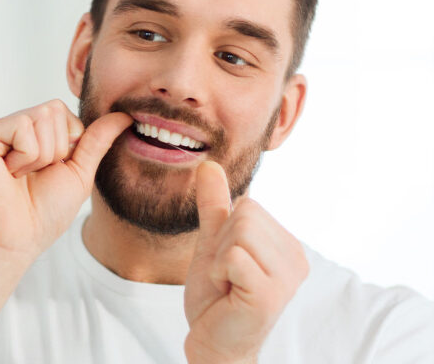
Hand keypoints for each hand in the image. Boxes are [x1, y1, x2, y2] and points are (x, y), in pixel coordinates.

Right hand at [0, 99, 131, 260]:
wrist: (16, 241)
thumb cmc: (43, 214)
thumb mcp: (78, 172)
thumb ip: (97, 140)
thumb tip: (125, 115)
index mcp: (27, 134)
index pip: (61, 110)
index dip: (68, 143)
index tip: (47, 172)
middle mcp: (6, 128)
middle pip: (53, 109)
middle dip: (56, 149)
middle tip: (32, 176)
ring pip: (41, 116)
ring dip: (42, 156)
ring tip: (20, 177)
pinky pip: (22, 127)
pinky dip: (26, 157)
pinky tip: (8, 174)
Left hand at [184, 162, 308, 362]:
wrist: (212, 341)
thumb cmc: (216, 297)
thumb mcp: (212, 242)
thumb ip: (214, 205)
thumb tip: (209, 164)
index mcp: (288, 245)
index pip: (248, 204)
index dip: (225, 232)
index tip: (229, 264)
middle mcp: (297, 258)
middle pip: (245, 214)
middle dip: (222, 244)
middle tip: (227, 276)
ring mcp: (287, 277)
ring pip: (238, 232)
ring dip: (219, 260)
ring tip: (228, 285)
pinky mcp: (269, 294)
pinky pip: (232, 256)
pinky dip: (219, 273)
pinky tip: (229, 294)